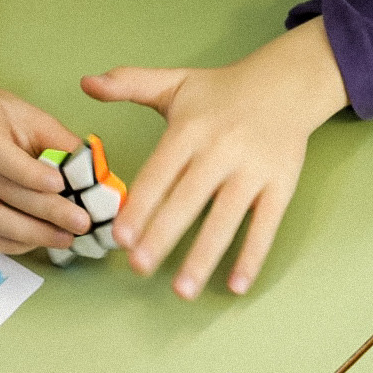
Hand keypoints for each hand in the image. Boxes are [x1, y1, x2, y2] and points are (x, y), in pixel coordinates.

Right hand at [0, 63, 90, 254]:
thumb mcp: (29, 116)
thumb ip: (60, 143)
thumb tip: (94, 175)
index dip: (28, 173)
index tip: (61, 184)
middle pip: (0, 191)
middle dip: (45, 211)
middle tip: (80, 222)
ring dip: (30, 234)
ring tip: (65, 238)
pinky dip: (11, 244)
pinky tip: (38, 242)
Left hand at [83, 15, 349, 298]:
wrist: (287, 82)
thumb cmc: (223, 90)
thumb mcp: (176, 81)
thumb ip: (129, 83)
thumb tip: (86, 82)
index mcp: (191, 129)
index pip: (160, 173)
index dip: (140, 205)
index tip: (121, 237)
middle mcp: (221, 150)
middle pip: (188, 200)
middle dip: (162, 235)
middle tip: (139, 266)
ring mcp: (253, 171)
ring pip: (225, 219)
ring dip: (204, 256)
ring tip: (182, 290)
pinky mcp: (281, 185)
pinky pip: (265, 226)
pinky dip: (251, 257)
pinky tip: (235, 286)